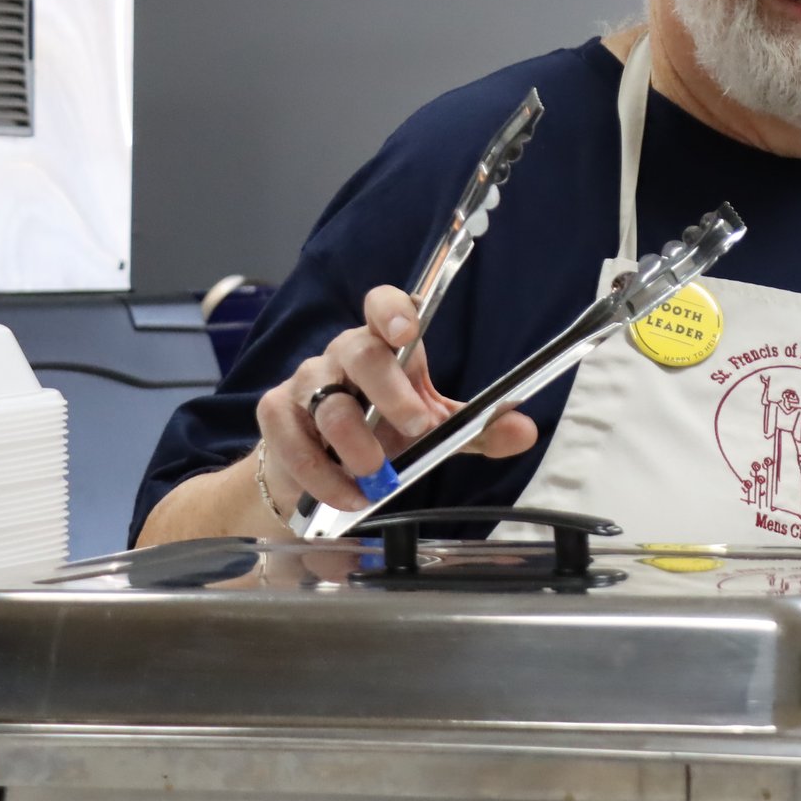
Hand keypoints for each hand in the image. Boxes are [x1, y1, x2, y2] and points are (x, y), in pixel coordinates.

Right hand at [253, 283, 539, 517]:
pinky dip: (321, 473)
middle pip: (359, 352)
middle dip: (390, 391)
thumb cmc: (383, 435)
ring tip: (377, 478)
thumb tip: (524, 431)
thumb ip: (477, 429)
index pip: (383, 305)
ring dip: (354, 442)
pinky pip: (292, 440)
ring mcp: (306, 383)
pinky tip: (347, 495)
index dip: (392, 310)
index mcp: (385, 345)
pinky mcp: (276, 417)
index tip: (407, 331)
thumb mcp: (437, 431)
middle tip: (417, 429)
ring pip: (326, 400)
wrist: (323, 473)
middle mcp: (343, 355)